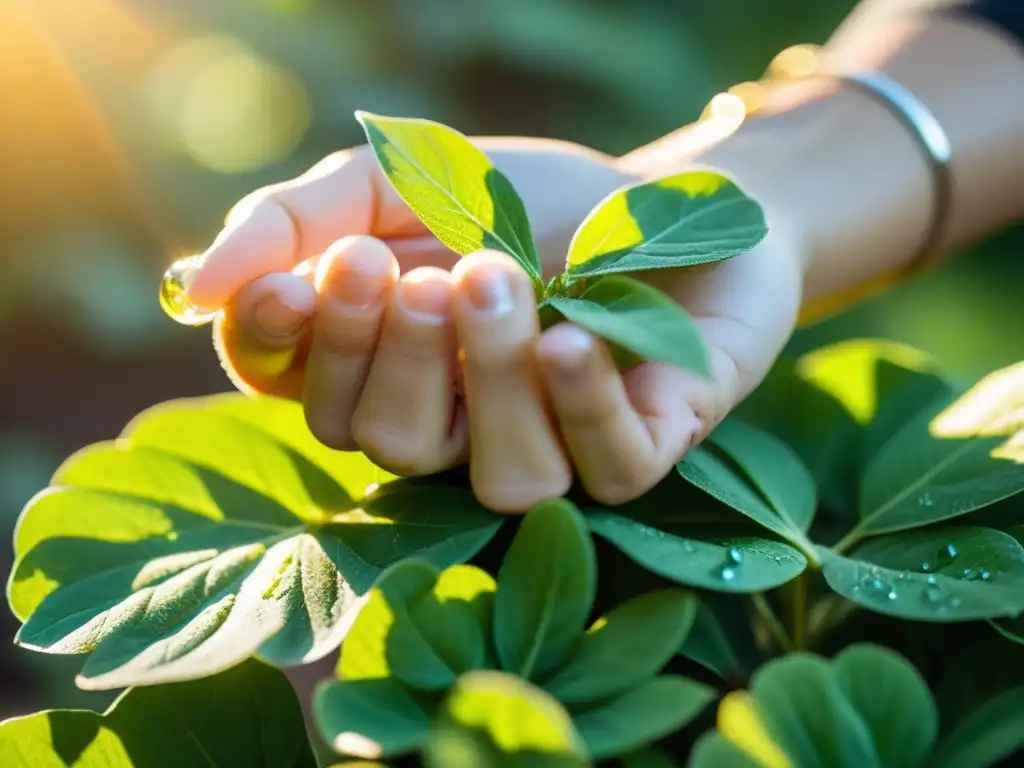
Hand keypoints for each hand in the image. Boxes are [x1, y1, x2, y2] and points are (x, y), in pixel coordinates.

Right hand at [186, 139, 804, 511]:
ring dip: (484, 374)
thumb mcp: (403, 181)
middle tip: (420, 269)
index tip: (300, 277)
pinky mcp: (638, 450)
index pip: (294, 390)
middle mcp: (450, 423)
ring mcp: (545, 445)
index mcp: (379, 363)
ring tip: (498, 278)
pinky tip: (571, 337)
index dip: (282, 347)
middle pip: (381, 440)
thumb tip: (196, 285)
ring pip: (492, 476)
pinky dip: (577, 404)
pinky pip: (601, 473)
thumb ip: (298, 218)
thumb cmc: (529, 200)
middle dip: (389, 352)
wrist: (671, 197)